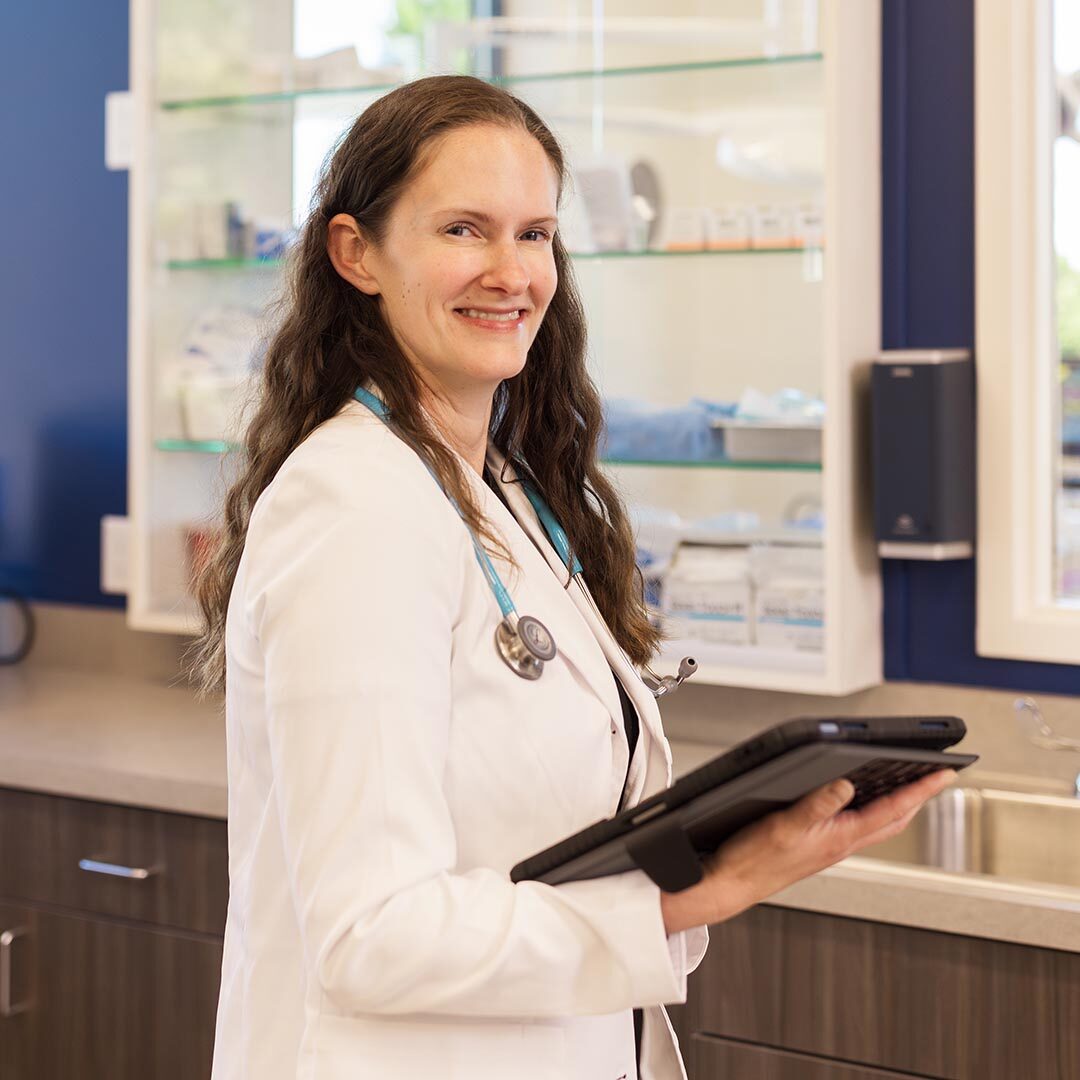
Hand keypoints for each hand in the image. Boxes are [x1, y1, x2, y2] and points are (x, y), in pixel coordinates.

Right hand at [660, 767, 957, 934]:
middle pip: (894, 818)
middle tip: (937, 776)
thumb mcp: (785, 825)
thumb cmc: (754, 860)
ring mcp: (830, 846)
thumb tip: (846, 783)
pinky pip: (858, 826)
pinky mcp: (817, 847)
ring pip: (878, 824)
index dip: (921, 789)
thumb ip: (816, 804)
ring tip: (910, 785)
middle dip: (919, 796)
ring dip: (899, 803)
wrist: (732, 885)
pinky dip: (872, 810)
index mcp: (840, 836)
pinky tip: (862, 803)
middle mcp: (841, 843)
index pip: (893, 809)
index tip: (944, 773)